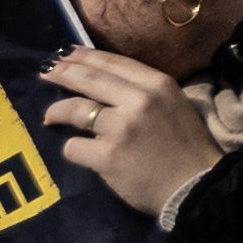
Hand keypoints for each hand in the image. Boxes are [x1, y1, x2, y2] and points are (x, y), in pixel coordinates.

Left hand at [36, 47, 221, 219]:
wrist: (196, 186)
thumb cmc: (186, 146)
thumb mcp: (173, 104)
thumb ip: (144, 91)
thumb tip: (104, 81)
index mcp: (158, 84)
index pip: (112, 62)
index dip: (84, 57)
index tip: (65, 56)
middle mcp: (138, 100)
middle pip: (88, 79)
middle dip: (62, 73)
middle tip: (46, 73)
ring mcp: (121, 128)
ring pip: (75, 110)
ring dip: (56, 111)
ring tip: (50, 116)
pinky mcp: (107, 156)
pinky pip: (74, 147)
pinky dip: (73, 149)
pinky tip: (77, 151)